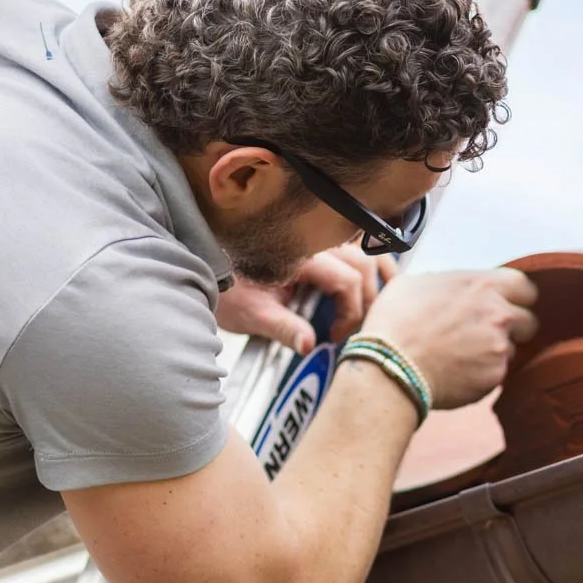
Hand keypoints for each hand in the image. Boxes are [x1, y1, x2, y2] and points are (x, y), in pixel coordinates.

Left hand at [215, 244, 398, 353]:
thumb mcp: (252, 314)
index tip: (337, 334)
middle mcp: (313, 241)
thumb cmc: (227, 289)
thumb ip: (282, 328)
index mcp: (299, 256)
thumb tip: (308, 344)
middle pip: (364, 262)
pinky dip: (367, 263)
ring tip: (379, 301)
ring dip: (376, 275)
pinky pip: (354, 245)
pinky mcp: (315, 242)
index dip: (351, 311)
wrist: (204, 267)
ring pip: (366, 248)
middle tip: (357, 326)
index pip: (347, 279)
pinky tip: (367, 282)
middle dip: (369, 297)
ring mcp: (316, 238)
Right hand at [359, 269, 538, 409]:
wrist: (388, 365)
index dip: (516, 298)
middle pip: (528, 321)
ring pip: (511, 350)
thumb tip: (451, 289)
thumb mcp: (416, 283)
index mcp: (482, 285)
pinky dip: (481, 375)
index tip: (505, 305)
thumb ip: (449, 283)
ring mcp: (499, 348)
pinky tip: (455, 373)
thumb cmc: (395, 322)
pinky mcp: (494, 377)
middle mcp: (499, 314)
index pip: (525, 287)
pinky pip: (496, 375)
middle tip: (486, 335)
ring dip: (494, 353)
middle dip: (513, 328)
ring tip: (460, 357)